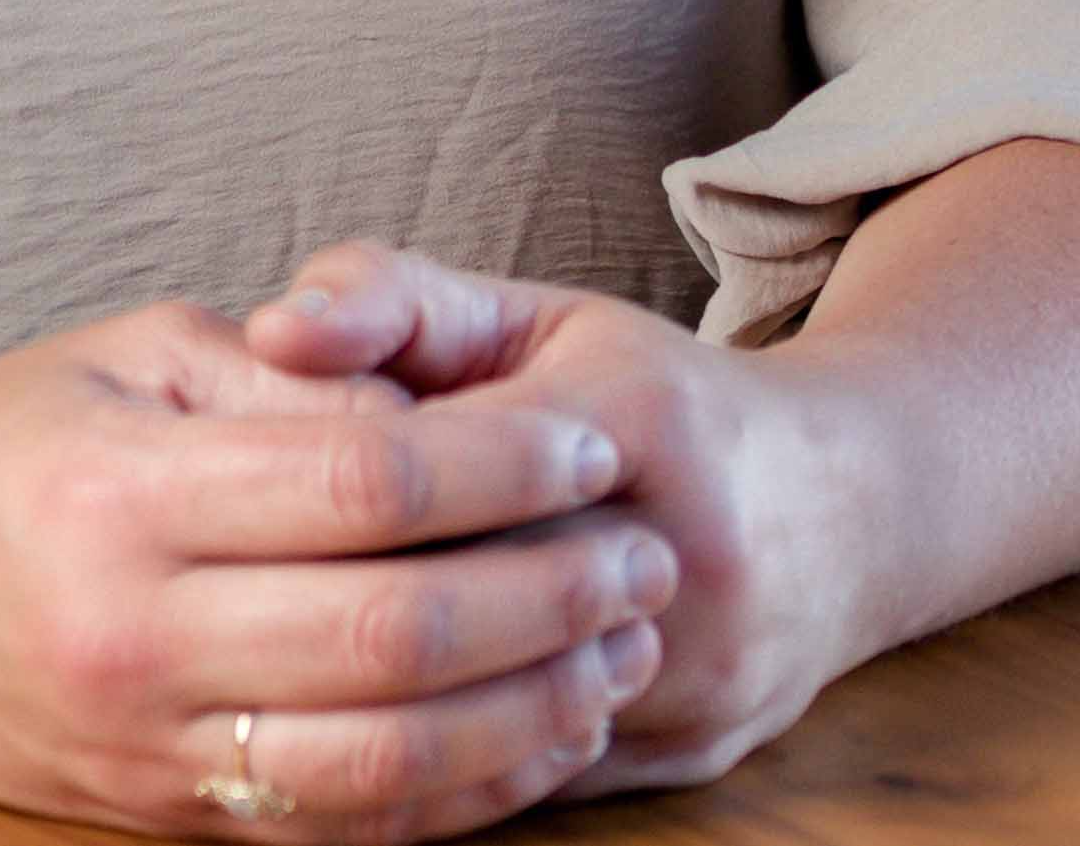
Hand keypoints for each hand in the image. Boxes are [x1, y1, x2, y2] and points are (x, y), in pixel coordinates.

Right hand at [0, 293, 684, 835]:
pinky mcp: (169, 820)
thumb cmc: (1, 440)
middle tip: (641, 551)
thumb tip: (435, 412)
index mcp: (129, 489)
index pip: (362, 482)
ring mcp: (154, 747)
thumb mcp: (131, 353)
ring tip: (619, 649)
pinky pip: (346, 823)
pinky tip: (539, 738)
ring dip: (532, 710)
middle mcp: (139, 633)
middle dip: (547, 594)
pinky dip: (462, 791)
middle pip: (397, 632)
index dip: (498, 466)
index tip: (588, 441)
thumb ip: (286, 377)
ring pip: (390, 756)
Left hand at [242, 246, 882, 799]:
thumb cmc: (645, 394)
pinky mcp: (693, 755)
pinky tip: (365, 734)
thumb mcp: (530, 316)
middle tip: (236, 597)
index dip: (336, 483)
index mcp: (636, 416)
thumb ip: (394, 300)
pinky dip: (449, 760)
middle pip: (468, 600)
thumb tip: (267, 328)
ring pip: (501, 711)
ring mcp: (700, 669)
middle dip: (342, 598)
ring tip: (281, 670)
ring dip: (388, 698)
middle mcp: (685, 550)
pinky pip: (539, 778)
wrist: (844, 508)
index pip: (446, 467)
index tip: (251, 493)